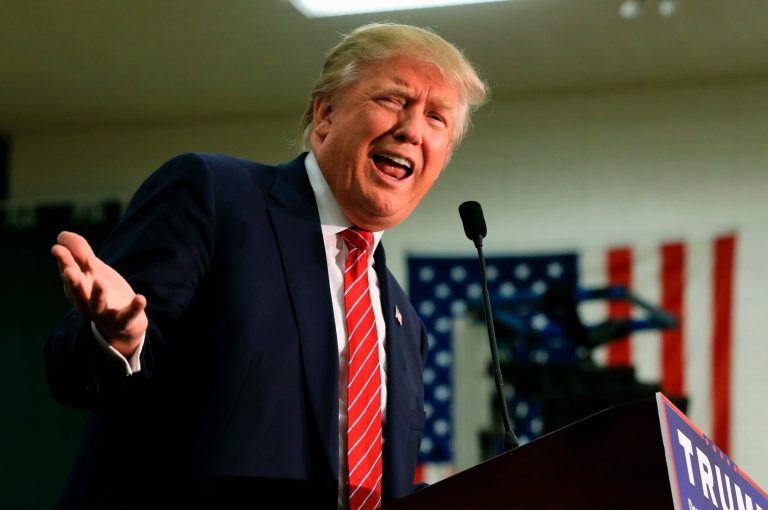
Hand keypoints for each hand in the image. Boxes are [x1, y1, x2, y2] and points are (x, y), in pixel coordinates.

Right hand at [52, 231, 147, 356]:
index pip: (69, 274)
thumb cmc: (105, 292)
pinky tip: (140, 298)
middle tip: (69, 270)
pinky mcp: (123, 321)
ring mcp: (105, 314)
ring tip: (100, 281)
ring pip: (97, 306)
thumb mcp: (94, 271)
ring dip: (98, 294)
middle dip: (73, 282)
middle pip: (78, 293)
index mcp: (79, 289)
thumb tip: (62, 235)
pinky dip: (134, 308)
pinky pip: (128, 316)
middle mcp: (87, 303)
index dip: (64, 262)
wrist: (124, 325)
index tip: (57, 248)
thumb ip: (82, 254)